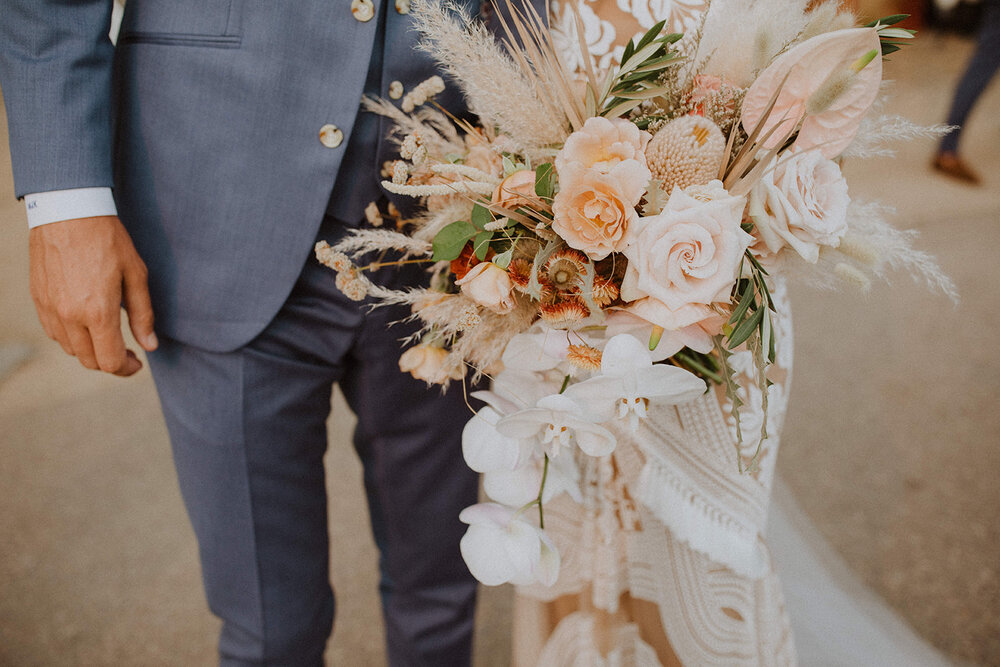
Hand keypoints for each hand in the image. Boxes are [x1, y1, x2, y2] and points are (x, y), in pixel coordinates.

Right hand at [28, 215, 157, 375]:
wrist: (68, 211)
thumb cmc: (108, 240)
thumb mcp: (136, 275)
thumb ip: (143, 315)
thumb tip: (150, 346)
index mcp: (98, 312)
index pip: (109, 362)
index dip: (127, 369)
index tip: (138, 362)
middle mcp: (70, 316)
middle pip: (89, 361)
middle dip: (110, 362)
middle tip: (127, 351)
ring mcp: (50, 309)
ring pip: (70, 349)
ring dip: (90, 350)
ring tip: (108, 335)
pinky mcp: (38, 299)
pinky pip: (54, 332)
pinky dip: (71, 337)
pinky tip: (86, 323)